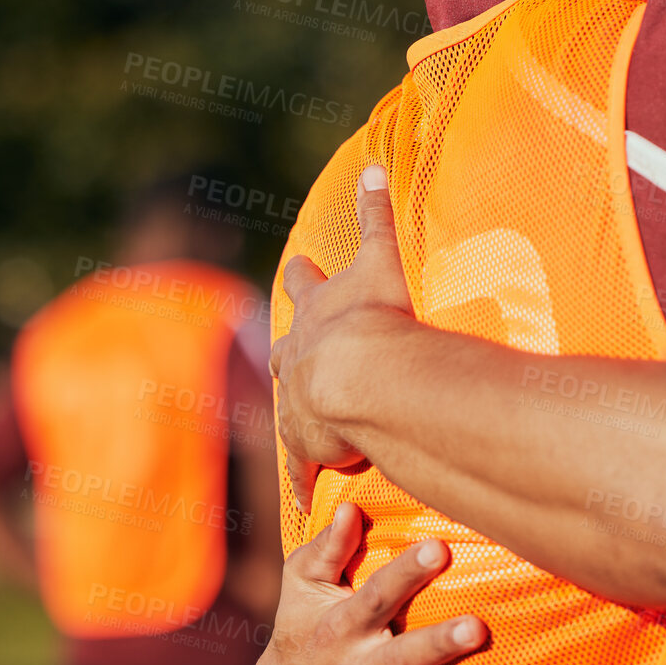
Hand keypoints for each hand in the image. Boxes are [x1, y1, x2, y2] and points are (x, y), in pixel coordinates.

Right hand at [252, 502, 494, 664]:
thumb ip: (328, 550)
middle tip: (477, 627)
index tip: (439, 549)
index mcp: (341, 628)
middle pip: (400, 657)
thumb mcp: (302, 590)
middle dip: (438, 644)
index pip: (375, 596)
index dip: (406, 573)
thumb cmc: (301, 634)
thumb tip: (349, 508)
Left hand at [272, 164, 414, 509]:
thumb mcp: (379, 258)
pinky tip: (304, 498)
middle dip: (290, 348)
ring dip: (296, 412)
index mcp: (316, 311)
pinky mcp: (307, 445)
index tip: (299, 267)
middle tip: (288, 350)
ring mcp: (299, 402)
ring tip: (299, 423)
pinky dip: (306, 478)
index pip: (306, 288)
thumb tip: (373, 165)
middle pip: (286, 349)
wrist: (359, 377)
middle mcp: (298, 356)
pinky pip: (306, 467)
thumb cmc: (374, 317)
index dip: (305, 278)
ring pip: (291, 407)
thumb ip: (377, 214)